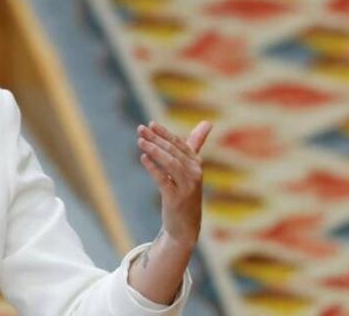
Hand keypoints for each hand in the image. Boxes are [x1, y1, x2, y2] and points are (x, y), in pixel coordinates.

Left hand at [136, 120, 211, 248]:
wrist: (186, 225)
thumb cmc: (186, 192)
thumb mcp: (190, 168)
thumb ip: (196, 144)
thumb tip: (207, 122)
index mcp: (196, 164)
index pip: (179, 144)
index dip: (165, 133)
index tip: (150, 124)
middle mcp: (194, 173)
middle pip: (173, 151)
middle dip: (156, 138)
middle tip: (140, 129)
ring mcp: (187, 186)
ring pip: (170, 163)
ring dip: (154, 150)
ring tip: (140, 141)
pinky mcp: (177, 199)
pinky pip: (164, 180)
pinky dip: (154, 168)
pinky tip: (143, 158)